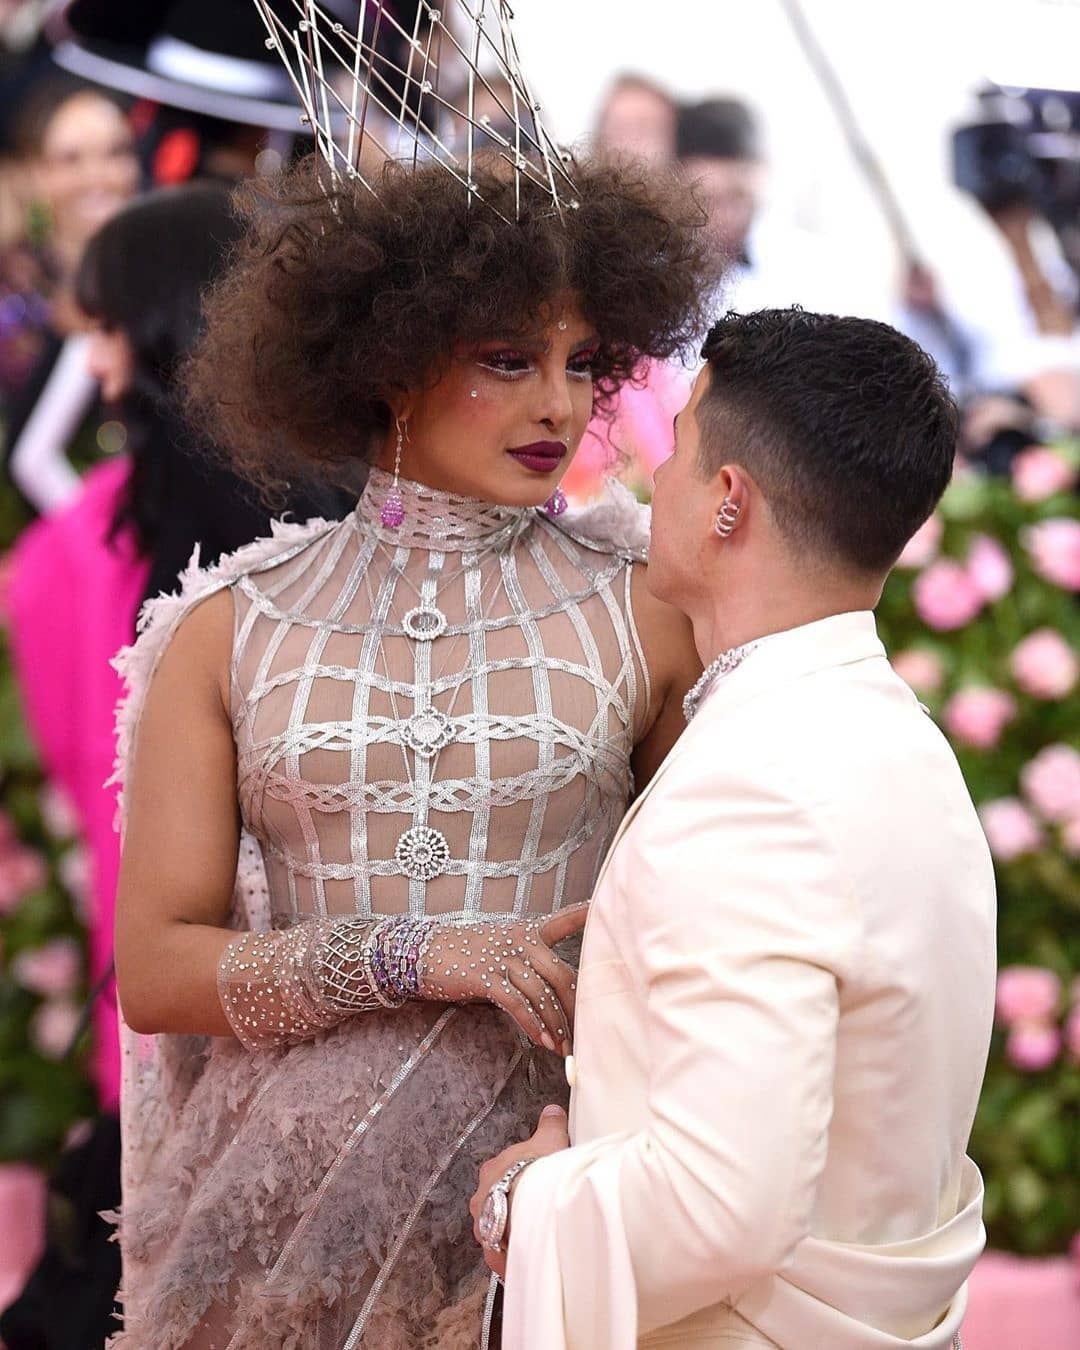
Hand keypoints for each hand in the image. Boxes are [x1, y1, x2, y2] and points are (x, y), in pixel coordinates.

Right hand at [419, 904, 586, 1054]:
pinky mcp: (487, 977)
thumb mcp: (502, 945)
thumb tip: (554, 990)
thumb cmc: (467, 952)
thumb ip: (529, 960)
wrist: (426, 952)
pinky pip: (518, 1004)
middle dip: (577, 1009)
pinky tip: (542, 1042)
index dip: (585, 916)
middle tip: (587, 1034)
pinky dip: (533, 1025)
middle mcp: (521, 941)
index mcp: (529, 931)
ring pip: (543, 993)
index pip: (565, 920)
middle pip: (563, 974)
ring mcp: (504, 958)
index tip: (604, 910)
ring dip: (557, 1025)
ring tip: (565, 1049)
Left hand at [471, 1104, 570, 1278]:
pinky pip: (503, 1256)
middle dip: (511, 1205)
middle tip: (533, 1210)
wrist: (532, 1208)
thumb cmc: (539, 1172)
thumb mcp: (549, 1140)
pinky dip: (513, 1257)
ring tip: (532, 1236)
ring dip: (511, 1232)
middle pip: (495, 1200)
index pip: (501, 1172)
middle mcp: (481, 1197)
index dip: (518, 1176)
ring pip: (497, 1229)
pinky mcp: (493, 1253)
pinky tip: (528, 1257)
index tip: (532, 1181)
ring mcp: (484, 1227)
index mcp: (492, 1170)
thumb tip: (551, 1111)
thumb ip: (550, 1125)